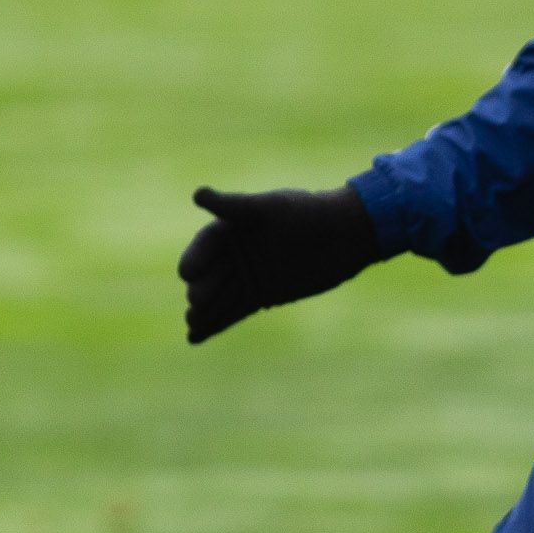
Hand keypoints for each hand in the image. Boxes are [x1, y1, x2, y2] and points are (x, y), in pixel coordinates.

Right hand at [179, 184, 380, 343]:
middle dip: (202, 288)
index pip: (207, 243)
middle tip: (197, 300)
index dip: (196, 257)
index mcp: (234, 226)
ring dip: (204, 311)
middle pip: (211, 273)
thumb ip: (233, 206)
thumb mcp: (269, 208)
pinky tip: (194, 338)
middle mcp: (236, 252)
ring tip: (193, 322)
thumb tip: (197, 195)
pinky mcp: (260, 296)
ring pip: (219, 296)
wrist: (346, 236)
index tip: (187, 273)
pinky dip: (215, 324)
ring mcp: (247, 276)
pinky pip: (233, 312)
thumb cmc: (307, 214)